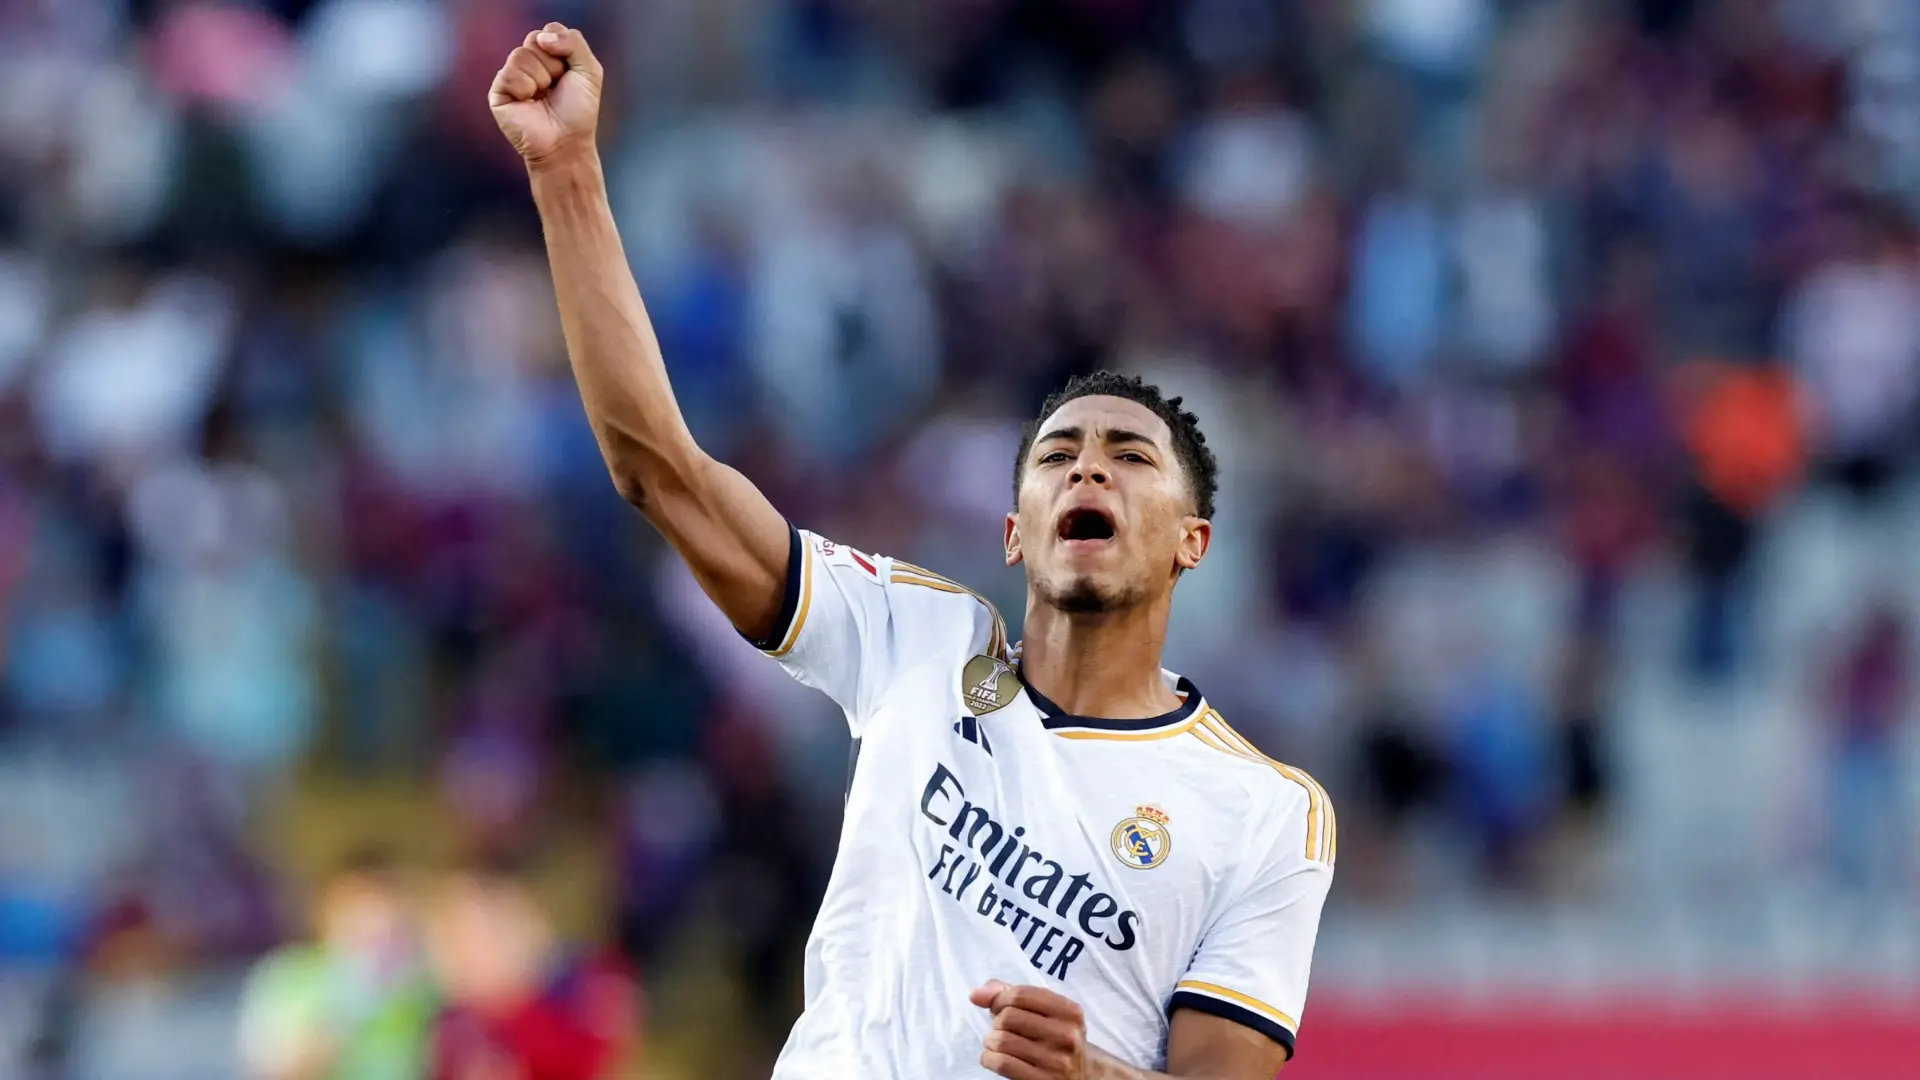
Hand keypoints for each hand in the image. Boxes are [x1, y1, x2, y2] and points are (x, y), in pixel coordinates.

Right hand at [488, 23, 602, 166]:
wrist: (566, 142)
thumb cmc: (578, 112)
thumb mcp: (589, 71)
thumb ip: (574, 42)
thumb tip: (543, 36)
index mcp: (550, 56)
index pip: (549, 31)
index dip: (561, 48)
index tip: (568, 72)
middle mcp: (529, 63)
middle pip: (534, 38)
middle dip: (552, 64)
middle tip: (556, 87)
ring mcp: (512, 75)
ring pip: (521, 54)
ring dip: (540, 78)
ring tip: (542, 96)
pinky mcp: (498, 90)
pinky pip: (509, 73)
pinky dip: (524, 89)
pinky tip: (528, 102)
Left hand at [970, 980, 1089, 1079]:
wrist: (1081, 1075)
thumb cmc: (1055, 1037)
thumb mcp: (1046, 1012)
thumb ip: (1011, 995)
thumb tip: (976, 994)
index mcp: (1070, 1012)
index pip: (1021, 995)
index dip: (1000, 999)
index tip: (997, 1007)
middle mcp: (1067, 1035)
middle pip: (1009, 1016)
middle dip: (996, 1021)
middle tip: (1001, 1028)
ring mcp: (1056, 1061)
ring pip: (1003, 1040)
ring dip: (991, 1041)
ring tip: (996, 1043)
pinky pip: (1003, 1063)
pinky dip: (989, 1058)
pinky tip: (993, 1057)